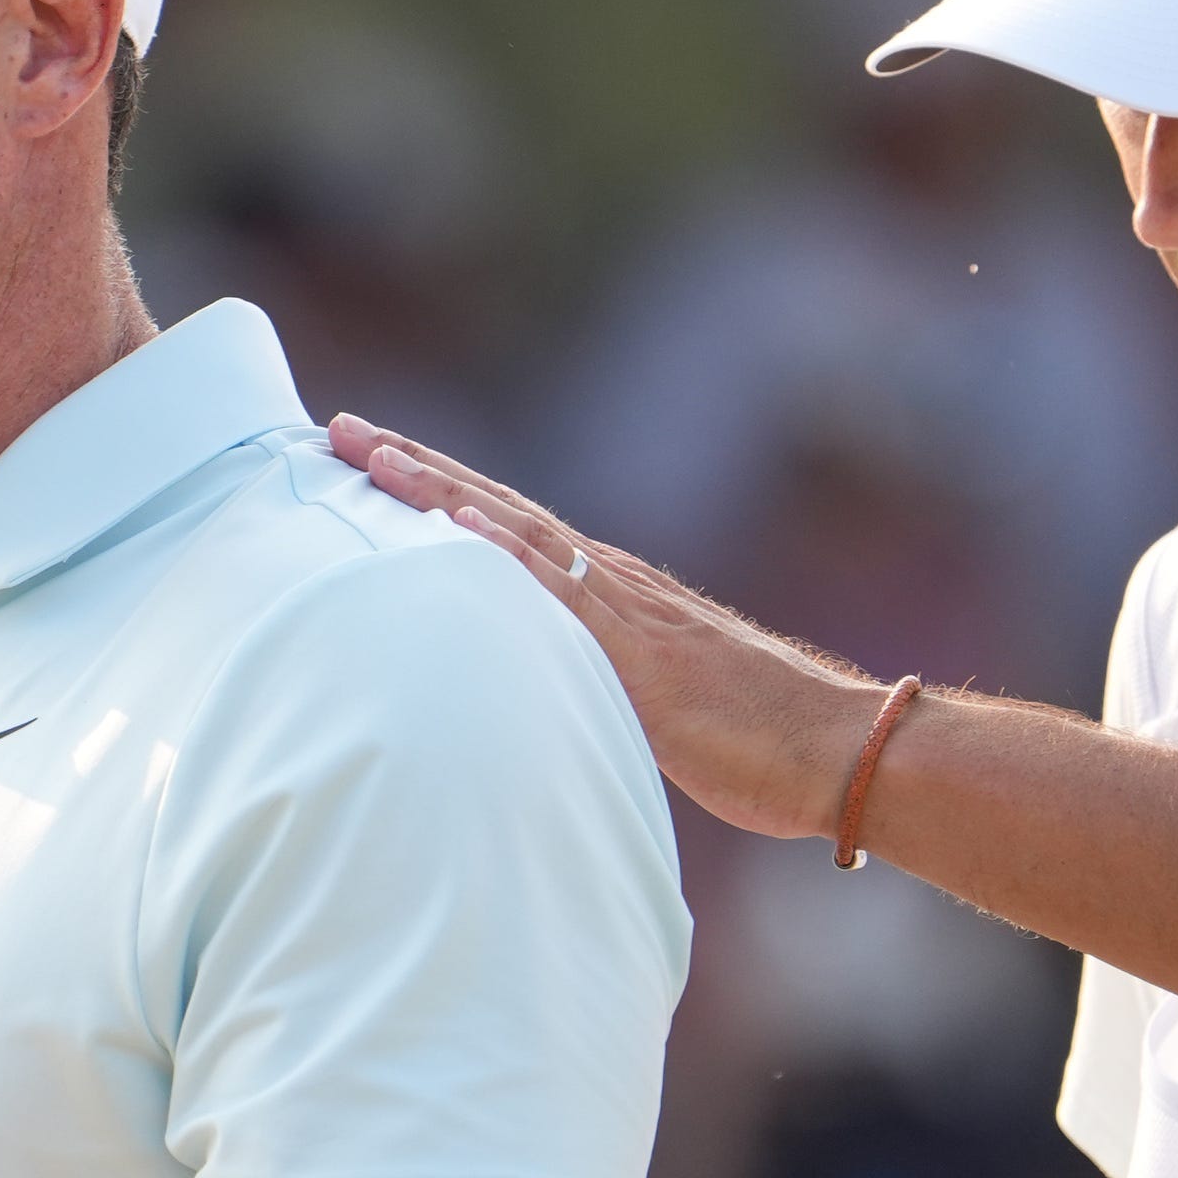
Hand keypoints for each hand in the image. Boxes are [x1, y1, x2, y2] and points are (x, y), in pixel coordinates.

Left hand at [329, 413, 884, 841]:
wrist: (840, 752)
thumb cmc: (759, 742)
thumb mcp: (654, 709)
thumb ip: (602, 689)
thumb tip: (551, 705)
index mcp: (613, 598)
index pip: (508, 529)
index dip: (437, 491)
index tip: (370, 457)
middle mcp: (612, 587)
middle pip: (495, 510)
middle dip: (414, 467)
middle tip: (337, 426)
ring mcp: (625, 613)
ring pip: (515, 533)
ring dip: (438, 490)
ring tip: (369, 452)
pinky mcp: (640, 657)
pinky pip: (562, 598)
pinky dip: (506, 555)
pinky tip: (456, 524)